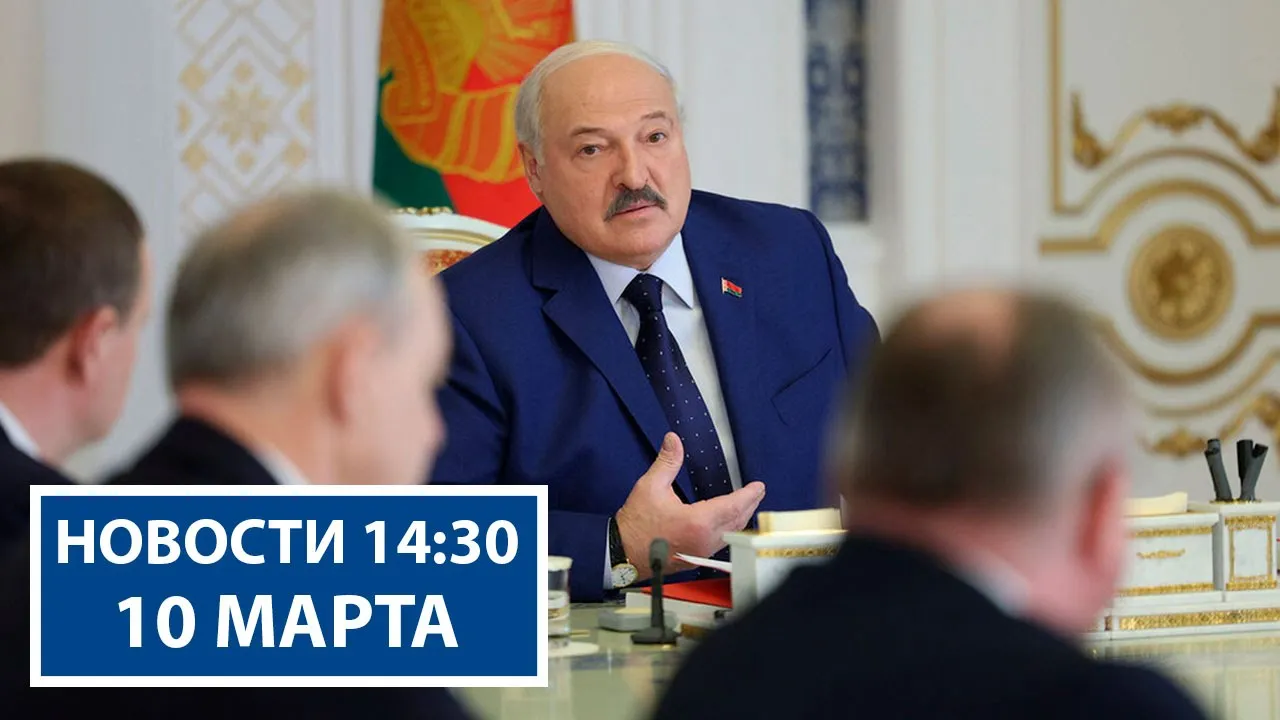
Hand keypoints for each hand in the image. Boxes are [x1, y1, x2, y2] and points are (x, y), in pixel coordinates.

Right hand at [614, 432, 764, 579]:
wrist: (623, 553)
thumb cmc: (635, 525)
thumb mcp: (650, 487)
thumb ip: (667, 462)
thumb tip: (673, 439)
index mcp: (697, 522)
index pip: (733, 506)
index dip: (748, 495)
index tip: (758, 486)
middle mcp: (705, 540)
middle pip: (737, 521)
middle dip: (749, 505)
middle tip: (758, 492)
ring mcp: (702, 551)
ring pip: (731, 534)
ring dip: (741, 518)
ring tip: (746, 505)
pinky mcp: (697, 558)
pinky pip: (721, 542)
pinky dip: (730, 529)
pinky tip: (728, 522)